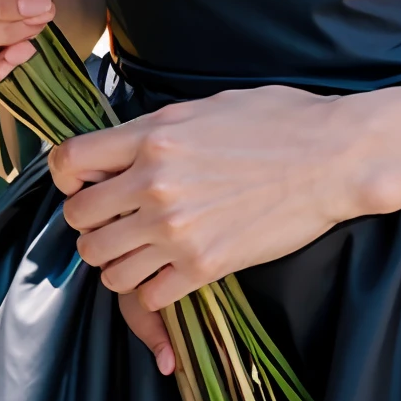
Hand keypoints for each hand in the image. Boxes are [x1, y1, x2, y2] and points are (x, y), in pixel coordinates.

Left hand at [49, 85, 363, 374]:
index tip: (85, 184)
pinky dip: (152, 289)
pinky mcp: (204, 266)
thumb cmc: (279, 121)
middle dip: (92, 224)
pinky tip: (172, 271)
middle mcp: (154, 183)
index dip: (68, 178)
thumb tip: (126, 147)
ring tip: (142, 250)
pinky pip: (146, 295)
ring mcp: (177, 228)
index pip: (70, 162)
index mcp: (153, 136)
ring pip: (106, 265)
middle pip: (80, 222)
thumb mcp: (208, 106)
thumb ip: (158, 128)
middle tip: (117, 221)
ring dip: (118, 261)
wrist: (332, 157)